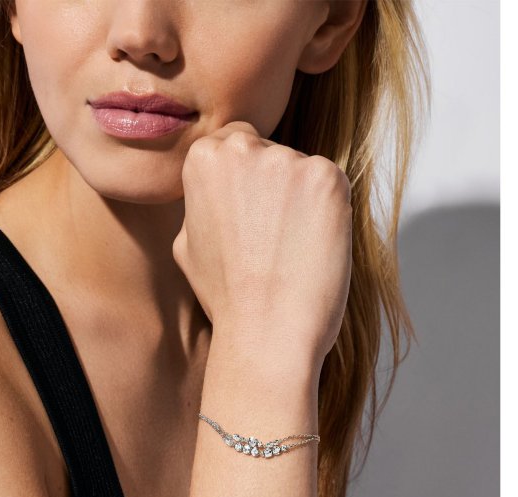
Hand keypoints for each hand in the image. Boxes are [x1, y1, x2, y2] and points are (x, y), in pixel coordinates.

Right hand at [173, 121, 352, 364]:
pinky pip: (331, 187)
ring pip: (303, 171)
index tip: (251, 215)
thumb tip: (214, 191)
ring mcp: (288, 160)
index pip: (235, 142)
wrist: (266, 332)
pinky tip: (312, 248)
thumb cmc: (227, 296)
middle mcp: (243, 149)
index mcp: (203, 158)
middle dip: (274, 187)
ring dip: (303, 201)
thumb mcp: (186, 243)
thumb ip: (201, 203)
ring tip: (290, 250)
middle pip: (271, 152)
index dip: (247, 182)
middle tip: (270, 239)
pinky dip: (329, 214)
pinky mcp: (328, 178)